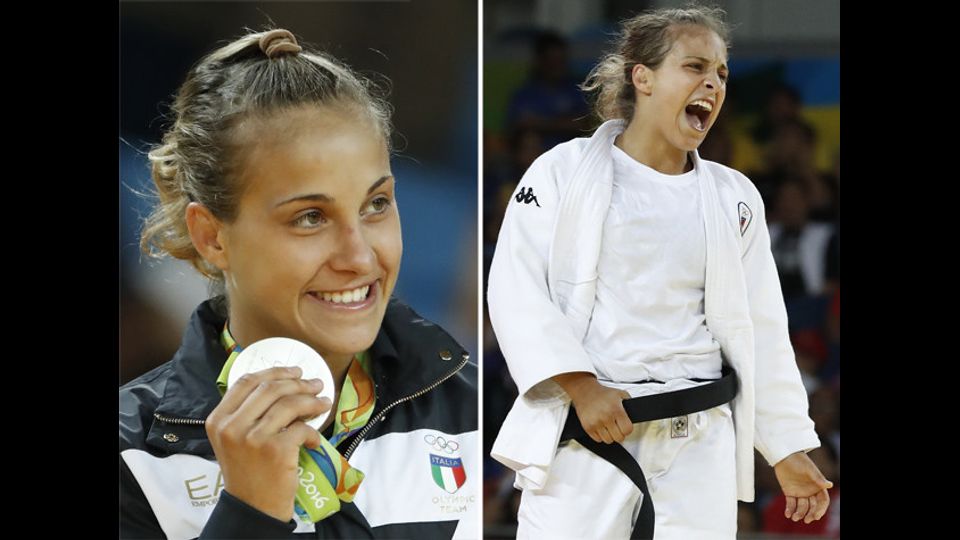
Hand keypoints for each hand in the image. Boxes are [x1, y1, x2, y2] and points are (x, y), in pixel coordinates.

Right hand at [205, 366, 332, 521]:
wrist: (253, 508)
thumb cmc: (247, 472)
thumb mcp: (234, 439)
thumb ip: (248, 412)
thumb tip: (284, 383)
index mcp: (218, 419)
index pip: (246, 381)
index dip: (275, 371)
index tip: (295, 372)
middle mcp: (232, 426)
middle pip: (270, 388)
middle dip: (298, 383)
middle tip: (316, 384)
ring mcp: (253, 438)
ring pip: (289, 404)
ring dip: (312, 402)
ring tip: (323, 404)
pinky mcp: (275, 450)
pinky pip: (302, 429)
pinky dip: (313, 433)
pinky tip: (314, 441)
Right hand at [553, 372, 632, 443]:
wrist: (585, 391)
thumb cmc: (602, 394)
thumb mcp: (620, 393)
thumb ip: (630, 403)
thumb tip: (635, 413)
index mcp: (615, 409)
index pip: (627, 430)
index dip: (628, 429)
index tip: (625, 427)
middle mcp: (605, 417)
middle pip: (619, 438)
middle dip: (620, 433)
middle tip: (617, 427)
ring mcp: (596, 423)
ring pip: (608, 440)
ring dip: (610, 436)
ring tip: (608, 427)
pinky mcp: (587, 427)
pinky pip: (598, 440)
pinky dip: (600, 436)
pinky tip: (601, 427)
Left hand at [773, 451, 833, 523]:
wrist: (784, 456)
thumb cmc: (799, 460)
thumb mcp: (809, 469)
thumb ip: (818, 478)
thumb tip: (829, 485)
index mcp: (818, 486)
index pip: (823, 501)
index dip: (820, 509)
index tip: (816, 516)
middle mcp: (810, 491)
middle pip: (813, 507)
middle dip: (810, 514)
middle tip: (806, 520)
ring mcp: (800, 493)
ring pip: (802, 507)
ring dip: (799, 513)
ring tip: (794, 518)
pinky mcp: (789, 492)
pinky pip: (791, 504)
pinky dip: (789, 510)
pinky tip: (787, 514)